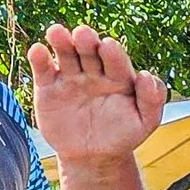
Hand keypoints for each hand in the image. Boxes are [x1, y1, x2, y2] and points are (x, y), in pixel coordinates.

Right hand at [30, 27, 168, 164]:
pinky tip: (37, 51)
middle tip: (82, 34)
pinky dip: (39, 59)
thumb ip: (152, 100)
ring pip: (65, 54)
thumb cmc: (122, 135)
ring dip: (60, 42)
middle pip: (89, 51)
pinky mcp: (48, 87)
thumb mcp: (144, 122)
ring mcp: (70, 77)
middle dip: (86, 41)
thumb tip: (147, 76)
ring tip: (56, 32)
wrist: (93, 157)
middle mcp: (94, 70)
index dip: (112, 53)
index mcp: (118, 75)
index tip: (108, 46)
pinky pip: (43, 70)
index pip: (115, 60)